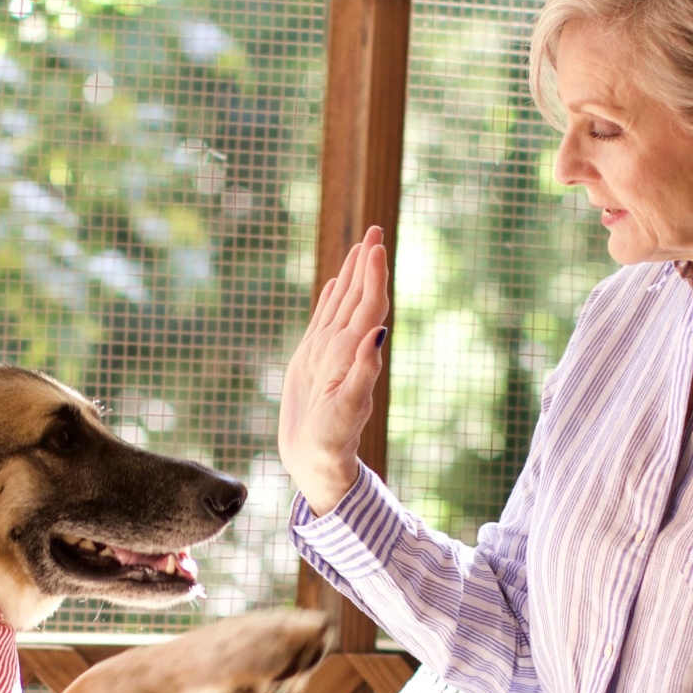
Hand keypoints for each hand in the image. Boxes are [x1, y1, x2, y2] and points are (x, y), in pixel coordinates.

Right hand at [279, 225, 390, 514]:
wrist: (315, 464)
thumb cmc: (332, 443)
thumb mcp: (348, 409)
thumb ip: (364, 371)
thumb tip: (379, 331)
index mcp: (353, 355)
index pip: (369, 307)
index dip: (374, 276)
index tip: (377, 244)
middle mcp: (345, 349)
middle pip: (360, 299)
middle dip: (368, 265)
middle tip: (375, 229)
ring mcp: (330, 353)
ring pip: (344, 305)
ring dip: (354, 276)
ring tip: (361, 246)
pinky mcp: (314, 361)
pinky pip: (326, 320)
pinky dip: (333, 299)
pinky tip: (338, 282)